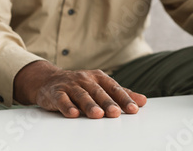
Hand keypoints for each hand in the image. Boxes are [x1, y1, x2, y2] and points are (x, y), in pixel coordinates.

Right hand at [13, 61, 146, 118]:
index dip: (124, 98)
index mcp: (99, 77)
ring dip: (89, 105)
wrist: (50, 79)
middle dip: (108, 102)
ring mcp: (70, 85)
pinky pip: (62, 99)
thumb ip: (121, 94)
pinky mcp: (56, 93)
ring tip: (97, 115)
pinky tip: (73, 114)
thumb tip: (143, 101)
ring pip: (81, 95)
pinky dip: (67, 106)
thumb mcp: (101, 86)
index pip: (114, 88)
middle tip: (116, 113)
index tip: (134, 109)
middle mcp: (85, 79)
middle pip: (98, 92)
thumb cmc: (80, 85)